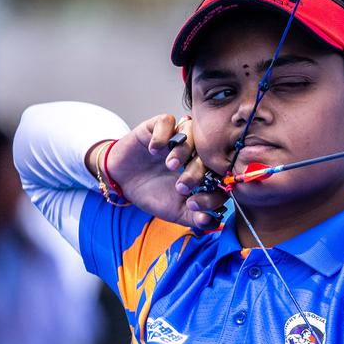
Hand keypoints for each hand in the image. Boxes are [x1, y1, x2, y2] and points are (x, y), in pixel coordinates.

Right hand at [88, 114, 226, 229]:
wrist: (123, 181)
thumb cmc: (153, 194)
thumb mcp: (175, 211)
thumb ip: (195, 217)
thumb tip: (211, 222)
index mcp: (205, 171)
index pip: (220, 175)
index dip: (212, 189)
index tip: (194, 204)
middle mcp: (195, 151)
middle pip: (208, 154)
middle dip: (197, 172)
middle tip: (181, 186)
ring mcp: (177, 137)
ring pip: (192, 133)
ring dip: (183, 151)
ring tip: (170, 165)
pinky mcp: (158, 126)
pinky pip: (167, 121)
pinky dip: (163, 134)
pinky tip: (154, 149)